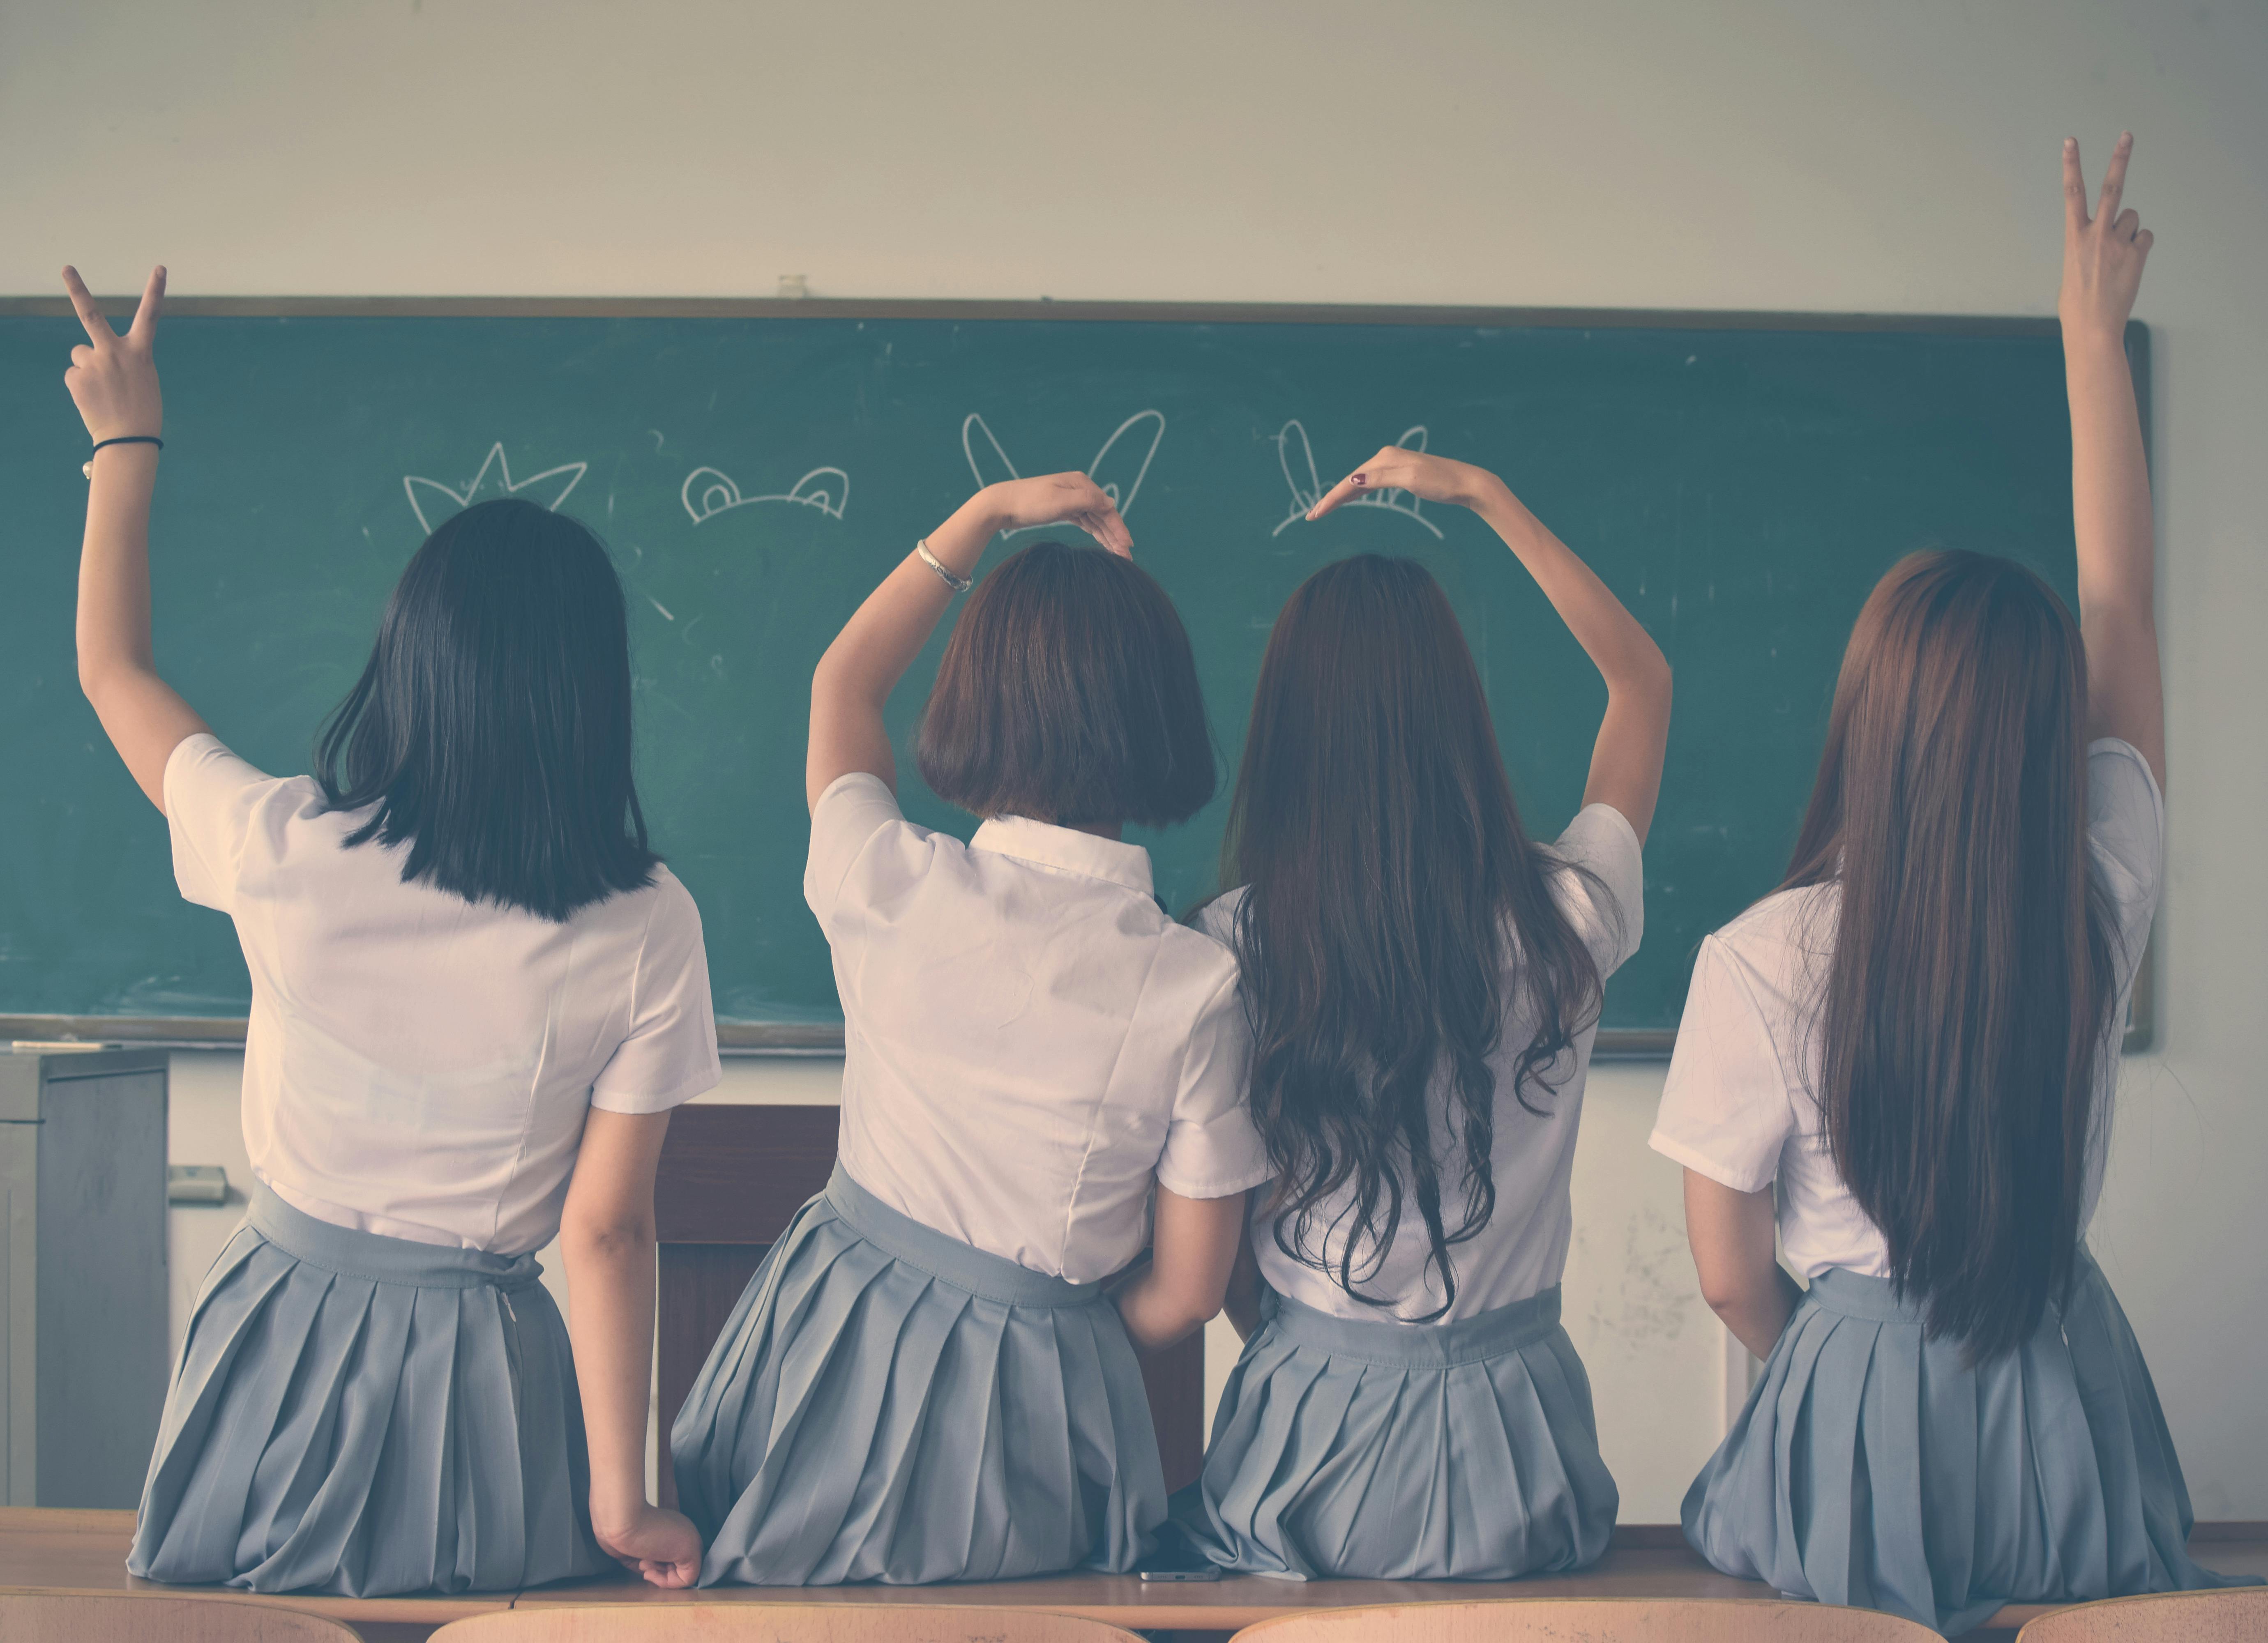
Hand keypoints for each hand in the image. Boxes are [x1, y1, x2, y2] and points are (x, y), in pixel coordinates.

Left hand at [62, 264, 165, 444]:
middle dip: (77, 288)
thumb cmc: (141, 411)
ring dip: (87, 369)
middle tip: (66, 267)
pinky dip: (81, 386)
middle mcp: (115, 352)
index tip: (160, 268)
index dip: (156, 290)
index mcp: (139, 352)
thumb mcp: (141, 379)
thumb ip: (121, 360)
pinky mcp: (76, 378)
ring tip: (101, 390)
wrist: (128, 440)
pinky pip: (74, 375)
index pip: (151, 315)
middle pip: (90, 313)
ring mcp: (94, 363)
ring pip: (80, 355)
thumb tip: (89, 356)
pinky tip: (93, 399)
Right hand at [593, 1501, 701, 1587]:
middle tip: (642, 1564)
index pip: (672, 1555)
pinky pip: (688, 1578)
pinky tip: (651, 1572)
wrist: (621, 1520)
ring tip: (643, 1563)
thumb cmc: (620, 1530)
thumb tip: (649, 1571)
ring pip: (683, 1571)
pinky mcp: (691, 1550)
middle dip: (658, 1570)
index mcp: (671, 1528)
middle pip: (678, 1564)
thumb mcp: (632, 1546)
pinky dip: (669, 1583)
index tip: (640, 1562)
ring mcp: (690, 1540)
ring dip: (660, 1575)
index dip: (655, 1565)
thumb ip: (645, 1557)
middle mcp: (683, 1532)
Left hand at [980, 472, 1132, 555]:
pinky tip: (1103, 543)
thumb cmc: (1030, 502)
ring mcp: (1070, 500)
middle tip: (1126, 556)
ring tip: (1118, 554)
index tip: (1127, 546)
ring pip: (1095, 519)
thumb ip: (1087, 501)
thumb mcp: (1060, 502)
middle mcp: (1078, 490)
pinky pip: (1085, 521)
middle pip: (1103, 514)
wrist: (1002, 504)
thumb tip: (1112, 503)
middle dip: (1116, 535)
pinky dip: (1095, 532)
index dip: (1119, 528)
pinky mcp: (1062, 509)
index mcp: (1081, 484)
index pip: (1107, 508)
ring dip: (1107, 536)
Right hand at [1305, 446, 1507, 520]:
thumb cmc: (1441, 483)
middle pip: (1351, 481)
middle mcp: (1386, 458)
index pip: (1350, 482)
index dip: (1331, 499)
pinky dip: (1358, 492)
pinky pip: (1371, 483)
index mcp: (1385, 458)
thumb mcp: (1410, 480)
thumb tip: (1353, 481)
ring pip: (1360, 482)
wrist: (1466, 484)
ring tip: (1325, 510)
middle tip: (1312, 516)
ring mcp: (1393, 465)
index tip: (1314, 514)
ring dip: (1342, 496)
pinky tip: (1352, 496)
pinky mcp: (1400, 473)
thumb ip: (1381, 479)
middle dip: (1331, 498)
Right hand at [2060, 134, 2151, 343]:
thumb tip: (2109, 239)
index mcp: (2073, 238)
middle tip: (2127, 135)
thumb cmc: (2076, 304)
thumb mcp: (2072, 270)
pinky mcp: (2137, 256)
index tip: (2070, 142)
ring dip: (2128, 230)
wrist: (2092, 329)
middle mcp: (2096, 235)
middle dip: (2119, 159)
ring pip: (2132, 218)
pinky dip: (2139, 247)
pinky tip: (2129, 264)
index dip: (2070, 165)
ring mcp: (2119, 244)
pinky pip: (2144, 238)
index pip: (2071, 194)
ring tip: (2117, 255)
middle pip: (2111, 188)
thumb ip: (2087, 246)